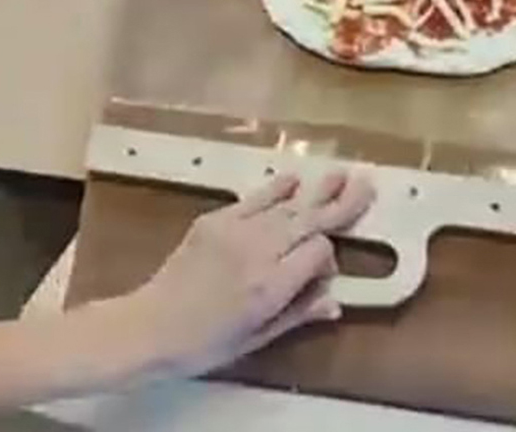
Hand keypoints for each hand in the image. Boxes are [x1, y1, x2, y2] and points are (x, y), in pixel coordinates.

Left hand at [128, 170, 374, 377]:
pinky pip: (255, 198)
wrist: (150, 326)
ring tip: (340, 173)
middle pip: (310, 220)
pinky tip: (294, 180)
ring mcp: (236, 231)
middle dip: (340, 203)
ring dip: (316, 190)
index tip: (323, 271)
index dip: (328, 257)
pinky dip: (277, 189)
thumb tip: (336, 301)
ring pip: (287, 205)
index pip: (319, 252)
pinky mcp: (216, 219)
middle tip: (366, 183)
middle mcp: (259, 252)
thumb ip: (298, 315)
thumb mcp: (256, 339)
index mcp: (271, 287)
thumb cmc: (205, 342)